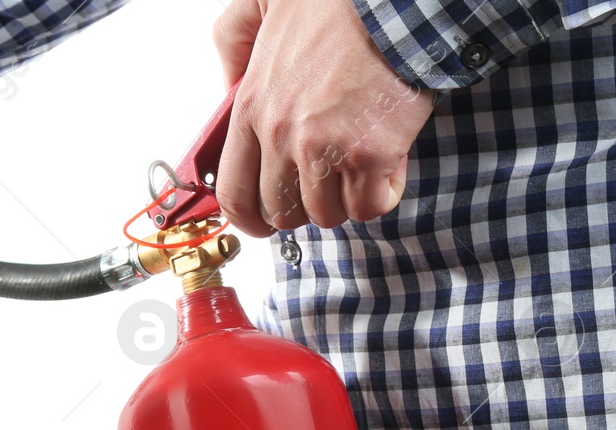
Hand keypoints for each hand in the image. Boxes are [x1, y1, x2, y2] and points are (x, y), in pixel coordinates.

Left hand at [212, 0, 433, 236]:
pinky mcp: (370, 156)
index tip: (261, 221)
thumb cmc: (336, 0)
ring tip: (358, 162)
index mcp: (252, 107)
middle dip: (301, 206)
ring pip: (326, 214)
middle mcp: (281, 136)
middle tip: (323, 182)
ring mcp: (325, 149)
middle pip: (280, 212)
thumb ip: (233, 43)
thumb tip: (228, 84)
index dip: (248, 218)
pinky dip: (380, 195)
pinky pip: (368, 207)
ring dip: (344, 198)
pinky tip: (386, 165)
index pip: (233, 192)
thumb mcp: (262, 4)